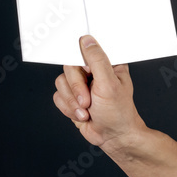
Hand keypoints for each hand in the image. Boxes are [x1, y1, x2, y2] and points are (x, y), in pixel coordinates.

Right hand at [53, 35, 144, 152]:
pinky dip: (67, 108)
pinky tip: (82, 115)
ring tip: (87, 111)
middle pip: (68, 68)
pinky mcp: (72, 97)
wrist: (112, 137)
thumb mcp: (109, 84)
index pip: (86, 50)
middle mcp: (93, 72)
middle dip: (76, 88)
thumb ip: (97, 60)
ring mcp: (81, 85)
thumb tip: (87, 40)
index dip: (79, 59)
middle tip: (88, 100)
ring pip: (60, 82)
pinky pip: (57, 96)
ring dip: (72, 101)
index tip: (81, 70)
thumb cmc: (118, 112)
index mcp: (107, 64)